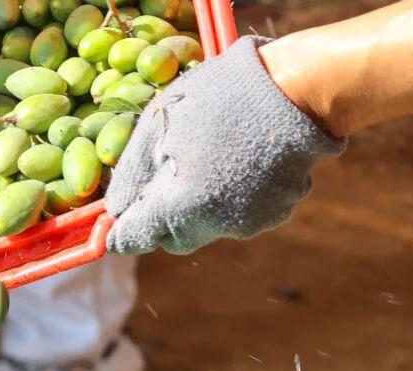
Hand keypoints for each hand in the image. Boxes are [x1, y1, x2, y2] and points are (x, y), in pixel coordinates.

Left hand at [106, 36, 344, 255]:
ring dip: (198, 207)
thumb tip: (115, 212)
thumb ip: (131, 175)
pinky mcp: (275, 214)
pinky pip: (239, 216)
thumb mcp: (158, 125)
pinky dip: (231, 199)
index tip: (115, 227)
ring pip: (206, 228)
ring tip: (209, 158)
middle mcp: (213, 224)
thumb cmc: (216, 97)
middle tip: (165, 178)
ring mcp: (248, 222)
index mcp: (179, 204)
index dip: (124, 233)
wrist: (297, 89)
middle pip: (173, 238)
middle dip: (162, 217)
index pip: (137, 238)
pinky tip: (240, 161)